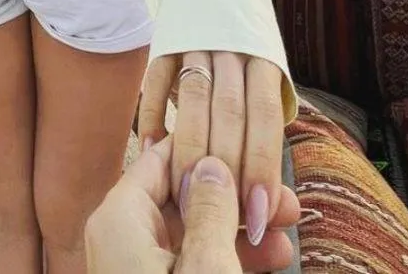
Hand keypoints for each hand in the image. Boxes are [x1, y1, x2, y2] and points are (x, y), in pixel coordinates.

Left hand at [85, 134, 298, 272]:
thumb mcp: (206, 268)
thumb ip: (210, 212)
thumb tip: (213, 165)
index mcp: (119, 219)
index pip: (164, 157)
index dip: (212, 151)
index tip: (250, 146)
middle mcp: (121, 238)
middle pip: (183, 197)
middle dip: (237, 196)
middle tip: (284, 199)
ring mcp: (137, 265)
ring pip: (194, 233)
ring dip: (241, 229)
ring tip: (288, 226)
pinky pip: (192, 260)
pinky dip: (228, 256)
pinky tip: (272, 255)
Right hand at [138, 52, 285, 250]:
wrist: (213, 4)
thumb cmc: (243, 70)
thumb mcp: (261, 97)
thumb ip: (264, 147)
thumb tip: (275, 210)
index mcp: (266, 61)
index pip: (266, 116)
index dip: (262, 165)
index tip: (257, 213)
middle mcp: (234, 48)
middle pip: (229, 111)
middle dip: (224, 168)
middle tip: (216, 216)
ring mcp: (197, 42)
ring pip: (193, 99)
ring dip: (188, 151)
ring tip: (184, 195)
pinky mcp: (164, 44)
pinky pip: (156, 81)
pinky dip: (153, 118)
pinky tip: (152, 151)